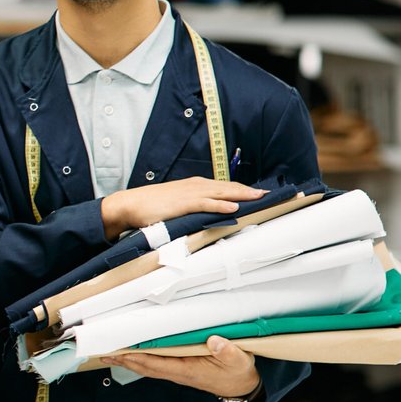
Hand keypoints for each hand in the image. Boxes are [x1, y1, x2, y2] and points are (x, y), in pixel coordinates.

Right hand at [100, 177, 264, 239]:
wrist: (130, 205)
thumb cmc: (150, 206)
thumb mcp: (175, 204)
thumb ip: (191, 207)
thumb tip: (206, 215)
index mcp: (195, 186)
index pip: (224, 187)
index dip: (243, 190)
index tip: (260, 194)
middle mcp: (196, 186)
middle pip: (228, 187)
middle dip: (249, 191)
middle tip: (270, 194)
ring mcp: (190, 194)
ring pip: (222, 193)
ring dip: (242, 195)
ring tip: (260, 198)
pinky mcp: (183, 203)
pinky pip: (207, 203)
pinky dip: (222, 205)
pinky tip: (234, 207)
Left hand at [103, 335, 260, 401]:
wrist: (241, 387)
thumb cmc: (238, 371)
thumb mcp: (239, 360)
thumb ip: (227, 351)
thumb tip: (214, 341)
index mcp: (189, 370)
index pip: (159, 364)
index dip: (140, 358)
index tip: (123, 352)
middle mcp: (178, 373)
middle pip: (146, 367)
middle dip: (124, 361)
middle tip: (103, 353)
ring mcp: (177, 372)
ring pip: (147, 367)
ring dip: (127, 361)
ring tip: (108, 354)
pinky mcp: (178, 369)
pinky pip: (154, 365)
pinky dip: (138, 360)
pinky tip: (128, 354)